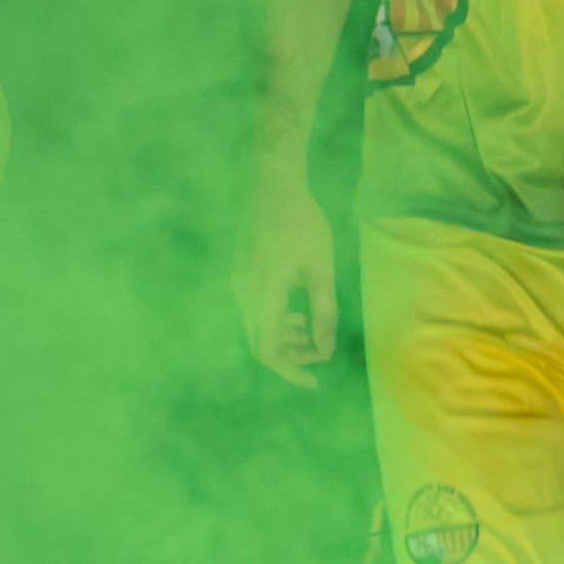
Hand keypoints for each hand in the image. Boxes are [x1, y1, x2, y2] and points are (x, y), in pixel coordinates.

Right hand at [233, 177, 341, 374]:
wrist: (271, 183)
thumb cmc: (302, 221)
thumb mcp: (321, 269)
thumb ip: (323, 311)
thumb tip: (326, 349)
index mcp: (263, 296)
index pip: (268, 352)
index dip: (291, 371)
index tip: (315, 380)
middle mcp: (243, 294)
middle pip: (260, 343)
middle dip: (289, 356)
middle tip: (319, 356)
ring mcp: (237, 283)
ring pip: (257, 326)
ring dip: (283, 337)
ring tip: (311, 332)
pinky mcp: (239, 272)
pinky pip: (254, 309)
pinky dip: (276, 318)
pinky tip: (297, 310)